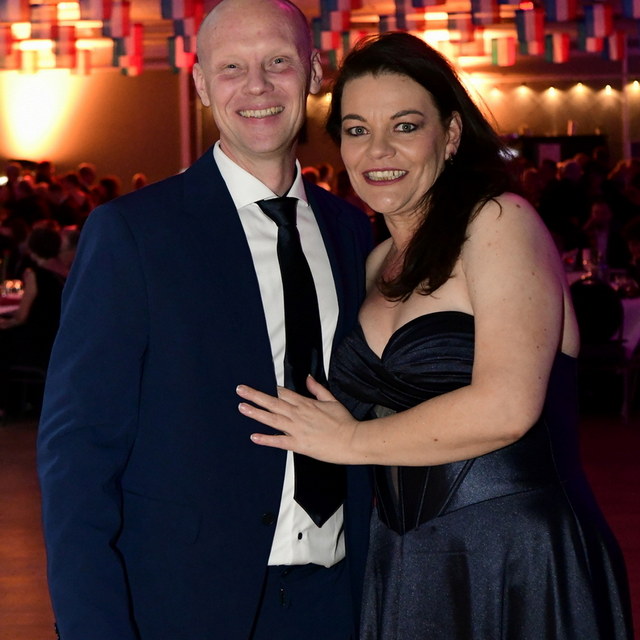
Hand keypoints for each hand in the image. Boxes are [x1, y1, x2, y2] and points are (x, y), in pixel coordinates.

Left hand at [237, 376, 360, 464]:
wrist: (352, 440)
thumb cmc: (344, 422)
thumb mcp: (332, 400)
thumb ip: (318, 389)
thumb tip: (308, 378)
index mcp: (306, 404)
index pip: (284, 393)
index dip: (271, 389)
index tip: (259, 385)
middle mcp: (298, 414)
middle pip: (272, 402)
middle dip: (255, 395)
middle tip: (241, 390)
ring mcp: (297, 429)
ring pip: (272, 419)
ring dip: (255, 413)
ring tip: (242, 408)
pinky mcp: (299, 444)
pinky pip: (279, 441)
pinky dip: (266, 439)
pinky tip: (254, 436)